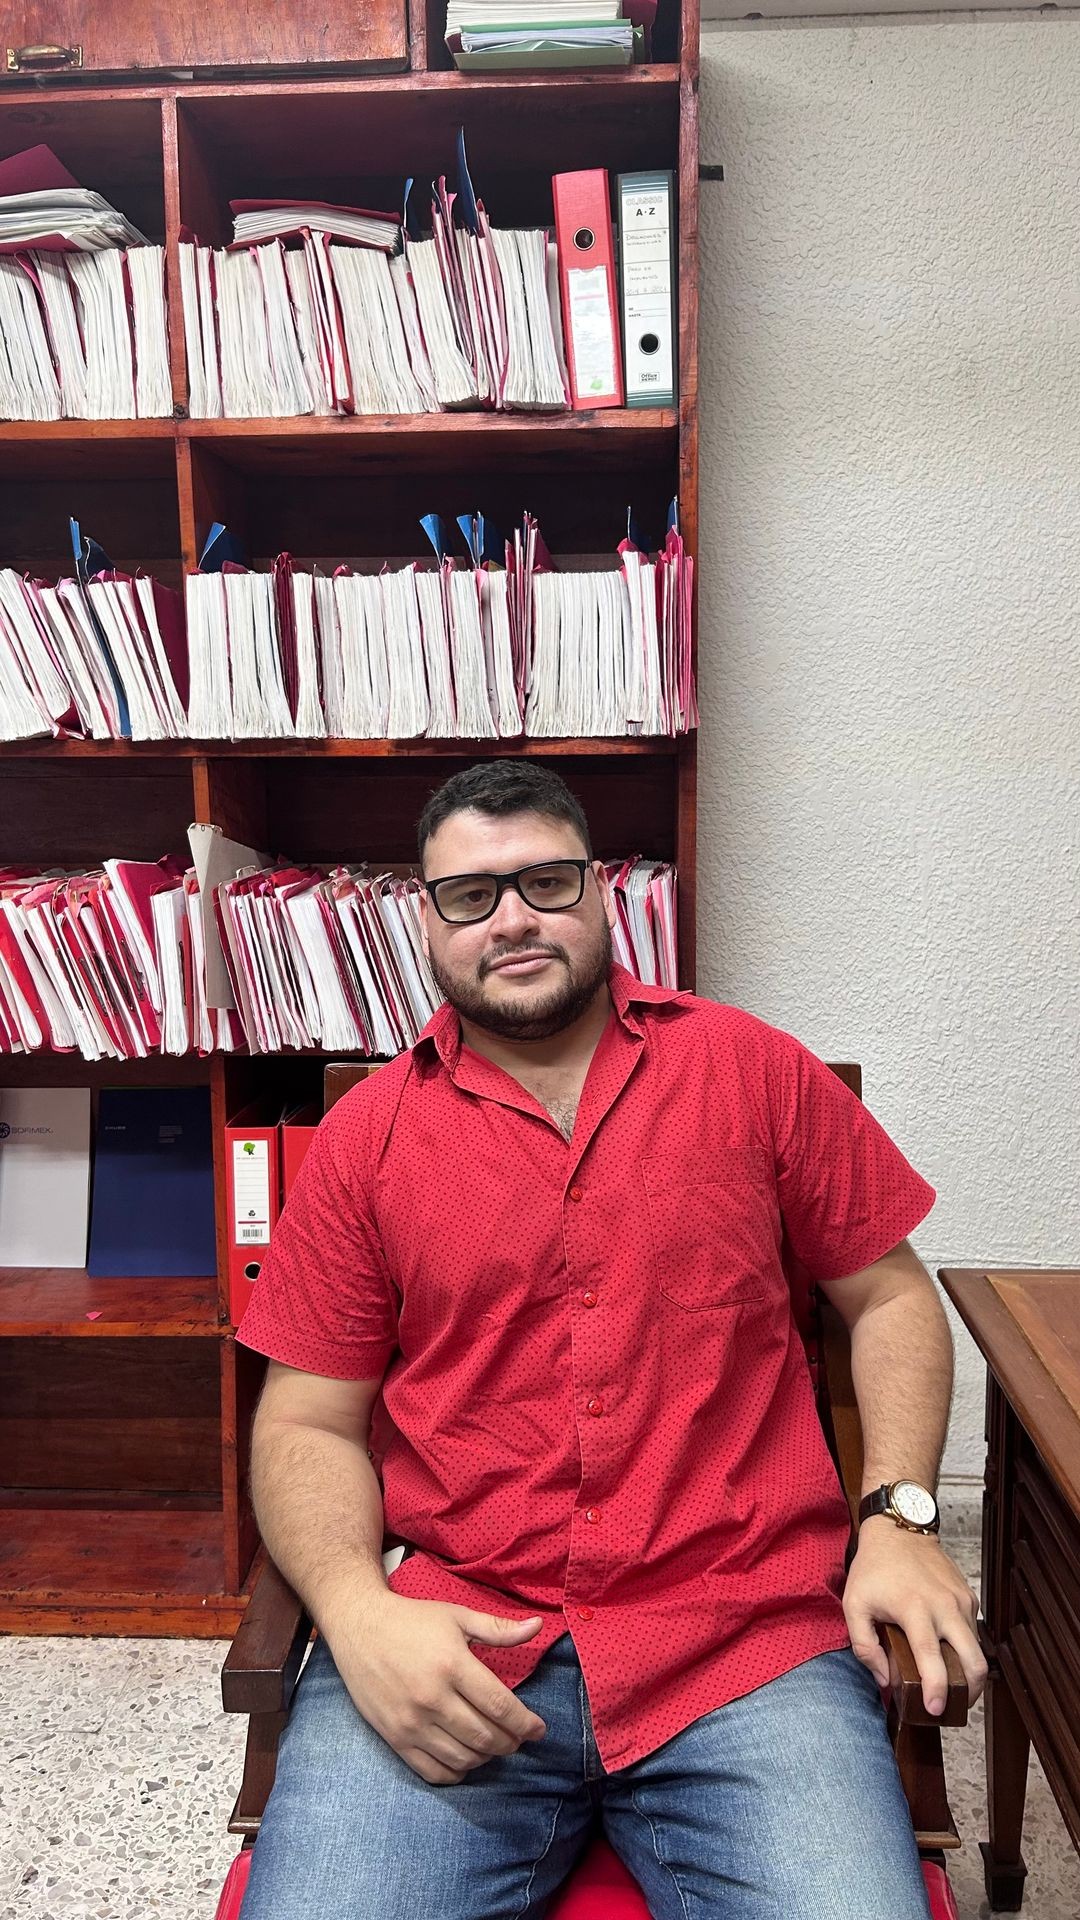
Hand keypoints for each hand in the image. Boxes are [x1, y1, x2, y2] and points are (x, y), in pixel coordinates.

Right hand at [321, 1588, 547, 1783]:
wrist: (359, 1627)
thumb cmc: (412, 1620)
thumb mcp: (457, 1617)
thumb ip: (499, 1629)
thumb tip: (538, 1628)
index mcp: (452, 1665)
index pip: (500, 1706)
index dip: (525, 1723)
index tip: (539, 1729)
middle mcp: (433, 1698)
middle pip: (485, 1737)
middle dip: (510, 1742)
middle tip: (518, 1737)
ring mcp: (412, 1722)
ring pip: (463, 1758)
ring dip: (486, 1757)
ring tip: (494, 1745)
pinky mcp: (395, 1738)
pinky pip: (433, 1771)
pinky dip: (457, 1772)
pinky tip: (466, 1759)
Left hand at [843, 1516, 987, 1715]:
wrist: (898, 1528)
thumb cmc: (874, 1568)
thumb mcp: (854, 1604)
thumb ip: (864, 1646)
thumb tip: (885, 1679)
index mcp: (915, 1609)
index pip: (932, 1658)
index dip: (937, 1689)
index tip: (936, 1709)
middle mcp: (944, 1606)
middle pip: (974, 1661)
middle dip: (970, 1693)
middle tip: (955, 1708)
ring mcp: (960, 1600)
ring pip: (978, 1649)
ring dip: (970, 1673)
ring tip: (953, 1686)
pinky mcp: (968, 1596)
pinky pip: (973, 1631)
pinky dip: (966, 1648)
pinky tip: (949, 1652)